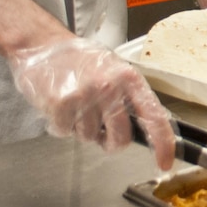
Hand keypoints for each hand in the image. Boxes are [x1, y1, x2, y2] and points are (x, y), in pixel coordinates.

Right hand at [6, 35, 175, 169]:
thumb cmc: (79, 58)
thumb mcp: (113, 69)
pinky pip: (65, 133)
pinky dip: (61, 126)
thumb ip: (128, 95)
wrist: (41, 44)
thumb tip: (144, 126)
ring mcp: (85, 96)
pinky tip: (59, 106)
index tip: (165, 162)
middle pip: (121, 138)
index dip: (163, 143)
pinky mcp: (61, 104)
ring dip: (81, 128)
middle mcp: (110, 87)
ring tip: (75, 105)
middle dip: (111, 142)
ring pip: (89, 137)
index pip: (154, 115)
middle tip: (100, 132)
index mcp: (129, 78)